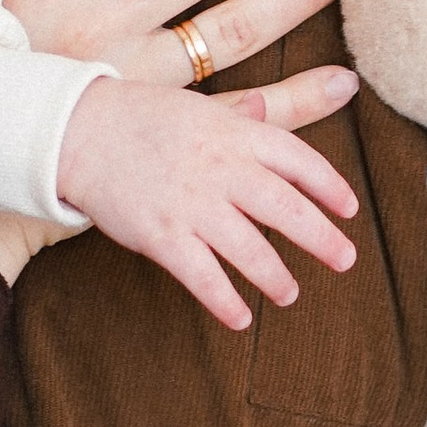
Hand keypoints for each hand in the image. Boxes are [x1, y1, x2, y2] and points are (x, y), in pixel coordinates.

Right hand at [55, 73, 358, 331]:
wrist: (77, 128)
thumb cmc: (142, 118)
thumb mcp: (198, 108)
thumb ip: (239, 116)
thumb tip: (271, 106)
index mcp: (234, 132)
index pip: (298, 159)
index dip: (329, 186)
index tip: (349, 209)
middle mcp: (220, 168)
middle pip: (286, 207)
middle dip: (321, 237)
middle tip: (345, 260)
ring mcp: (191, 203)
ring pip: (250, 248)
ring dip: (276, 277)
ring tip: (290, 294)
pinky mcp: (161, 234)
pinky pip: (202, 276)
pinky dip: (225, 301)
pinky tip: (240, 319)